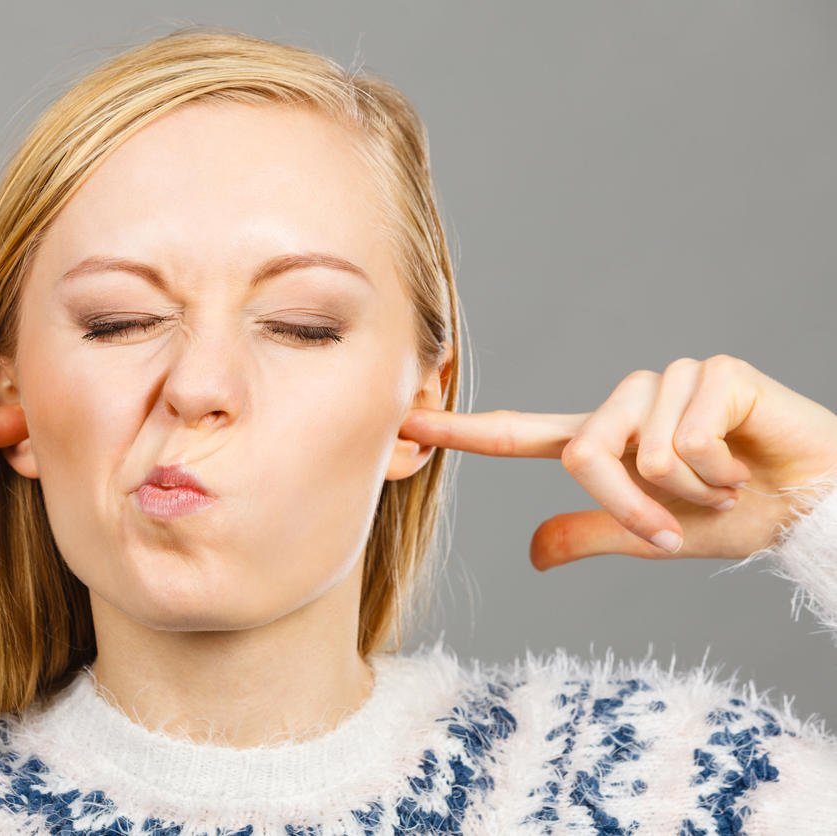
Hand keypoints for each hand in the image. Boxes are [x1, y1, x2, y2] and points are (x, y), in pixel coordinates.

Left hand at [402, 354, 836, 570]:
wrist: (813, 508)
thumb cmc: (738, 515)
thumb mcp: (655, 535)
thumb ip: (593, 533)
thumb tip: (531, 554)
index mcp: (606, 439)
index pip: (522, 433)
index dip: (464, 431)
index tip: (409, 422)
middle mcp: (628, 403)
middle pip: (582, 453)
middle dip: (631, 505)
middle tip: (678, 521)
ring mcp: (670, 381)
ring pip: (639, 452)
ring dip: (688, 492)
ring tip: (725, 482)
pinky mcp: (715, 372)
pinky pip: (688, 440)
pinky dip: (719, 473)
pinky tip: (746, 463)